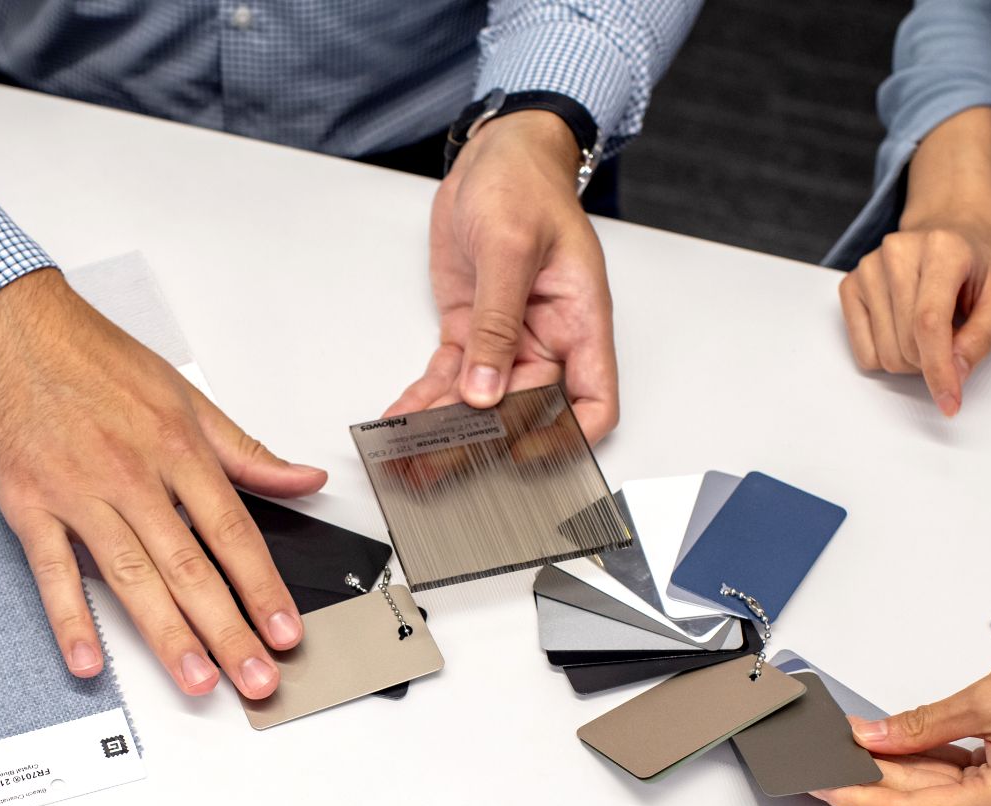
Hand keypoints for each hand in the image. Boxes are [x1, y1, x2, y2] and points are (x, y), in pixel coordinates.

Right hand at [0, 269, 326, 696]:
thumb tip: (304, 479)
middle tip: (256, 679)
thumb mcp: (185, 395)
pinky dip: (69, 618)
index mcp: (177, 448)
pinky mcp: (28, 504)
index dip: (263, 587)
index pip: (233, 531)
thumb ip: (245, 450)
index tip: (285, 631)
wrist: (11, 324)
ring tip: (198, 681)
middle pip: (191, 566)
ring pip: (132, 577)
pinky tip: (89, 660)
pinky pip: (51, 570)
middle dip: (229, 630)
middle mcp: (132, 474)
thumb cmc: (95, 357)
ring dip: (168, 635)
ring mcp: (78, 492)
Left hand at [387, 109, 618, 442]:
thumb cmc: (523, 184)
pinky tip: (398, 417)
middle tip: (434, 465)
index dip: (565, 439)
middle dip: (478, 444)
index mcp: (580, 322)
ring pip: (479, 404)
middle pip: (522, 413)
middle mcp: (548, 338)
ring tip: (404, 453)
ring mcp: (508, 337)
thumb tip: (486, 390)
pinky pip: (449, 378)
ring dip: (442, 430)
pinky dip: (423, 400)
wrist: (496, 153)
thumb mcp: (510, 248)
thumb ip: (499, 323)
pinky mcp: (471, 330)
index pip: (592, 403)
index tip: (521, 454)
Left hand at [813, 607, 990, 805]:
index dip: (858, 797)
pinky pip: (956, 776)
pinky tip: (886, 741)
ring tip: (845, 740)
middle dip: (869, 773)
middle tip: (821, 750)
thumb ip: (920, 726)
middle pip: (921, 799)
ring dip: (892, 765)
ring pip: (936, 787)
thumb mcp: (984, 700)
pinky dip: (922, 758)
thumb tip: (870, 738)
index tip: (820, 783)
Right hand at [837, 106, 990, 416]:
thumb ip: (984, 335)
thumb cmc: (978, 264)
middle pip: (906, 346)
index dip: (939, 369)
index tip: (949, 402)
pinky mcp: (850, 285)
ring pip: (884, 355)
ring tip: (930, 330)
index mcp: (941, 249)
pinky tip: (903, 328)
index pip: (928, 323)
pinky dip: (887, 353)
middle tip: (952, 338)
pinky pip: (863, 352)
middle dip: (932, 361)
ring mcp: (867, 268)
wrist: (950, 228)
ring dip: (911, 359)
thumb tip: (955, 373)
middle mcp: (896, 253)